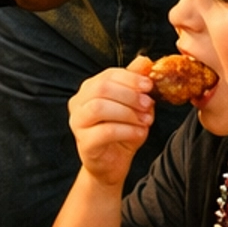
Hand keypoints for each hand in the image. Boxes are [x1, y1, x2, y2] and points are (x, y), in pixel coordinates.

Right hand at [68, 61, 154, 185]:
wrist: (112, 166)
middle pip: (101, 88)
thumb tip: (145, 60)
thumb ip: (135, 84)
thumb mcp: (132, 107)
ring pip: (99, 107)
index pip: (107, 74)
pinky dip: (127, 130)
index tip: (149, 85)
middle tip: (148, 103)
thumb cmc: (122, 133)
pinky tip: (140, 133)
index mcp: (88, 89)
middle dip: (129, 94)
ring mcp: (77, 123)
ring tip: (146, 120)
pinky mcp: (84, 143)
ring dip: (128, 112)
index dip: (130, 78)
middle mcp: (78, 102)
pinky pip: (105, 131)